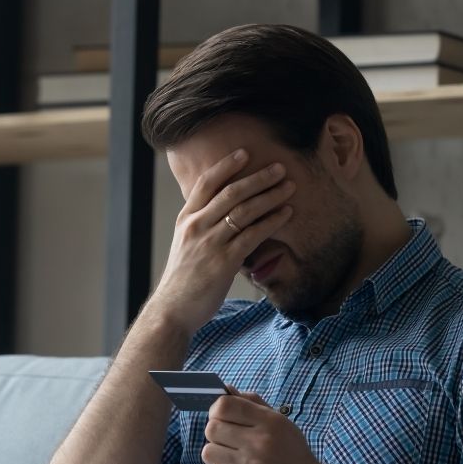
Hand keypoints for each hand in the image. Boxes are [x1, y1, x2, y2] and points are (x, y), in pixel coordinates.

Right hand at [148, 149, 295, 334]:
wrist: (173, 310)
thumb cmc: (183, 280)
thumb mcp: (186, 245)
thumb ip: (203, 227)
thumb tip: (227, 215)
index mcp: (186, 219)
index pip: (207, 184)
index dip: (226, 166)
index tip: (245, 153)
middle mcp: (197, 226)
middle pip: (231, 192)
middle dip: (259, 178)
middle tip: (280, 167)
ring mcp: (210, 243)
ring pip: (244, 210)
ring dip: (270, 196)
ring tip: (289, 187)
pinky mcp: (224, 261)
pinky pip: (252, 234)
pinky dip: (272, 221)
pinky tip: (286, 214)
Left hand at [201, 391, 334, 463]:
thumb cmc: (295, 459)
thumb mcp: (282, 426)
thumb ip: (254, 405)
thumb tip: (227, 390)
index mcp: (271, 423)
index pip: (224, 405)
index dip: (216, 411)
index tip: (221, 419)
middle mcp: (261, 444)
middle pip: (212, 429)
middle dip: (217, 436)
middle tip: (231, 445)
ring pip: (209, 454)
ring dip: (218, 459)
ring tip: (234, 463)